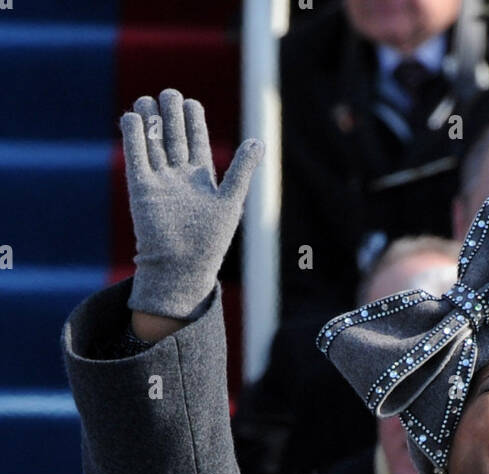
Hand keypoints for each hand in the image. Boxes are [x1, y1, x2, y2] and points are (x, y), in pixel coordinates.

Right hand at [120, 89, 263, 321]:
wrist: (180, 269)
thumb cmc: (210, 241)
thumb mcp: (230, 202)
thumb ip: (242, 171)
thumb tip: (260, 142)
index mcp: (202, 177)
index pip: (196, 138)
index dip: (193, 119)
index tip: (192, 104)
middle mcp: (179, 175)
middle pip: (173, 134)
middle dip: (170, 113)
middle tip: (170, 94)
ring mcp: (159, 180)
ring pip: (152, 141)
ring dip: (149, 118)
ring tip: (147, 100)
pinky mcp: (140, 188)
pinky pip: (135, 156)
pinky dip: (133, 136)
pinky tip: (133, 118)